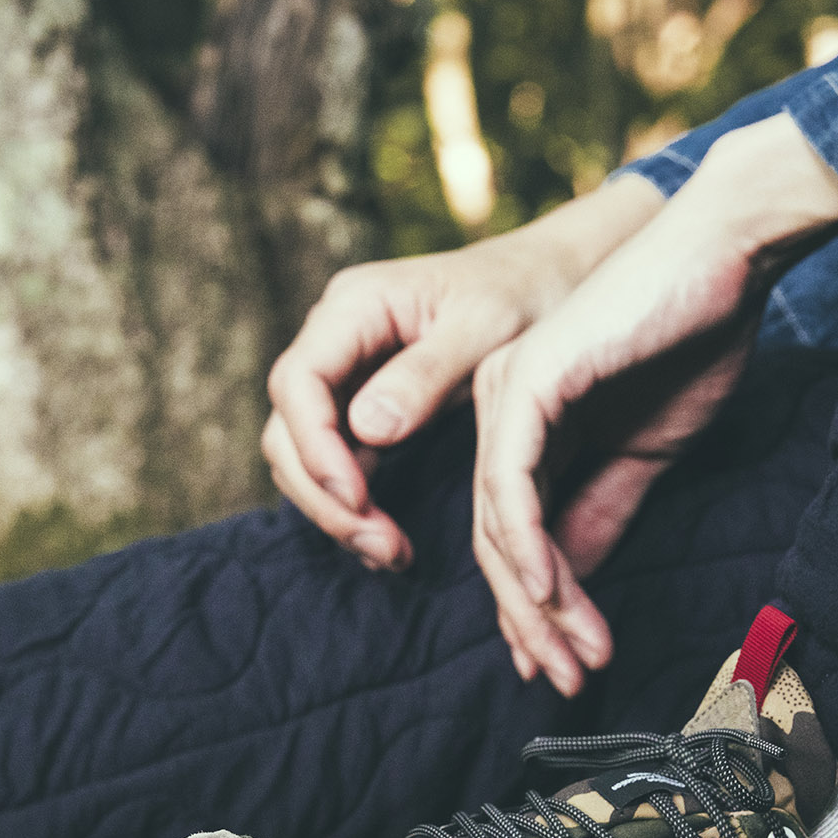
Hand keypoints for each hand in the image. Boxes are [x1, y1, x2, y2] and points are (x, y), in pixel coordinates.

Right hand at [263, 176, 664, 569]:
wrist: (550, 282)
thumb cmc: (524, 294)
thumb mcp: (486, 326)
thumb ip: (426, 372)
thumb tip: (365, 429)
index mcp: (355, 305)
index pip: (298, 381)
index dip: (316, 446)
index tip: (358, 499)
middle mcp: (335, 339)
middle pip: (287, 428)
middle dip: (324, 495)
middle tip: (381, 547)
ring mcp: (345, 375)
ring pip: (302, 455)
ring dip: (336, 511)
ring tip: (390, 555)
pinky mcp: (364, 406)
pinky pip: (337, 463)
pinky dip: (354, 506)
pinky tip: (388, 541)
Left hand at [470, 115, 837, 694]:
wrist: (725, 258)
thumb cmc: (692, 338)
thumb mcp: (645, 450)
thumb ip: (600, 511)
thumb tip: (564, 585)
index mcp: (526, 426)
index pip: (514, 534)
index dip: (534, 608)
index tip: (564, 663)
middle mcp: (500, 411)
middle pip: (496, 540)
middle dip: (531, 621)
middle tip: (566, 680)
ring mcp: (504, 394)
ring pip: (499, 523)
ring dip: (534, 602)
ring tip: (573, 656)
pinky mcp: (524, 381)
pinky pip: (510, 482)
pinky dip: (527, 544)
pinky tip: (547, 595)